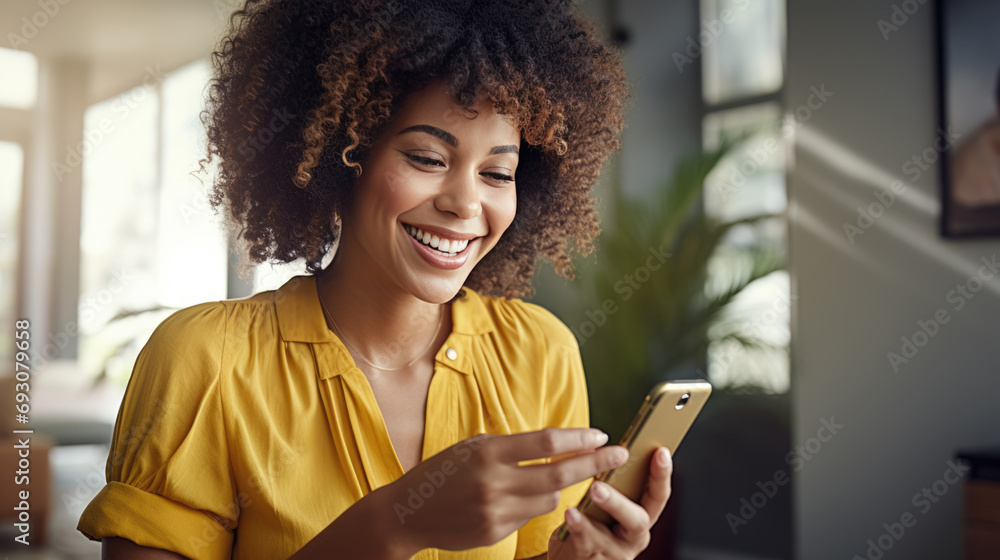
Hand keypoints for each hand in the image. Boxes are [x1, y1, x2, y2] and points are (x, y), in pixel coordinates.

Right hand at [383, 428, 628, 554]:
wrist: (409, 512)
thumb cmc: (444, 472)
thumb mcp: (474, 447)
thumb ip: (513, 447)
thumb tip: (558, 444)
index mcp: (488, 451)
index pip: (546, 442)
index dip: (578, 438)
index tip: (600, 434)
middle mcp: (494, 481)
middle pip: (559, 472)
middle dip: (595, 462)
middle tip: (619, 453)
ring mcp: (496, 510)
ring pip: (550, 497)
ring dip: (561, 486)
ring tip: (559, 476)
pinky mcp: (496, 532)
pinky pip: (531, 516)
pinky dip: (536, 504)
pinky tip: (523, 497)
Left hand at [546, 446, 672, 558]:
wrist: (572, 556)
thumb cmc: (591, 523)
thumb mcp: (606, 502)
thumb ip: (612, 482)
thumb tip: (602, 444)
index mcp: (641, 515)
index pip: (657, 494)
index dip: (662, 475)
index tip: (661, 452)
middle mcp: (633, 535)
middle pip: (637, 519)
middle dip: (620, 501)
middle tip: (600, 485)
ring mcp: (614, 551)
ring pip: (608, 535)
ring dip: (596, 514)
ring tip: (589, 492)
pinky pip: (585, 544)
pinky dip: (578, 527)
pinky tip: (570, 513)